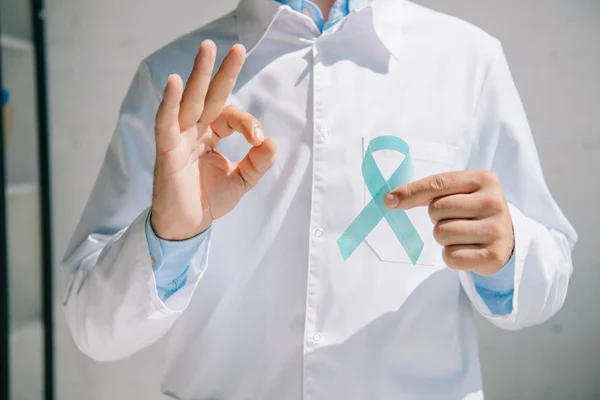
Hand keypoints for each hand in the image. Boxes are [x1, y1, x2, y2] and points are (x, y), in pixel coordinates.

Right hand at [151, 41, 276, 239]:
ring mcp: (178, 138)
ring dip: (198, 75)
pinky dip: (169, 103)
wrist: (188, 227)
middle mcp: (194, 131)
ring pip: (189, 102)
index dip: (247, 122)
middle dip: (221, 72)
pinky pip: (166, 123)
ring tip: (207, 49)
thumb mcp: (242, 180)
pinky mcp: (167, 151)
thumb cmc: (209, 200)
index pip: (229, 115)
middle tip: (237, 48)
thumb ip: (258, 162)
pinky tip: (176, 83)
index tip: (259, 138)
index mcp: (211, 135)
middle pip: (209, 96)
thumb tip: (272, 141)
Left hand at [385, 171, 513, 275]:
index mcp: (484, 180)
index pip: (438, 184)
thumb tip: (391, 199)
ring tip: (462, 235)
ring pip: (441, 234)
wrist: (508, 238)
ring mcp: (496, 230)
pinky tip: (467, 250)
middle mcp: (494, 202)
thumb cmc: (474, 211)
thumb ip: (431, 191)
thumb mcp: (460, 192)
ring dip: (443, 238)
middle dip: (437, 218)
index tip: (389, 200)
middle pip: (436, 210)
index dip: (411, 192)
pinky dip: (451, 256)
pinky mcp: (494, 256)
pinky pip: (451, 257)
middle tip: (455, 220)